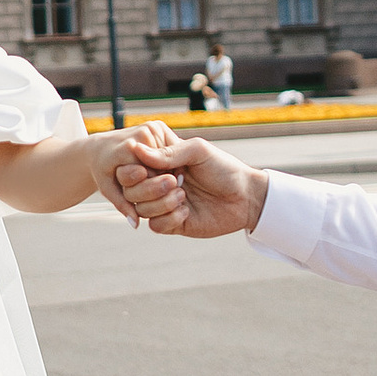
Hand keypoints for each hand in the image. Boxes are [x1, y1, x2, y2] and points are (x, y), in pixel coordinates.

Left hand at [87, 122, 183, 227]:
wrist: (98, 147)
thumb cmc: (103, 170)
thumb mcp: (109, 188)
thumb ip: (122, 205)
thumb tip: (135, 224)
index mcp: (128, 150)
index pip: (151, 175)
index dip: (155, 189)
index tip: (158, 200)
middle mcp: (142, 134)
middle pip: (164, 164)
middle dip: (165, 179)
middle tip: (170, 193)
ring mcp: (151, 127)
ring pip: (170, 156)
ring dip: (170, 169)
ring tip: (169, 182)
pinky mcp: (157, 126)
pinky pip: (170, 148)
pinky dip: (169, 160)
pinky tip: (167, 171)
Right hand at [106, 128, 266, 241]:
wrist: (246, 196)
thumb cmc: (223, 168)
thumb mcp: (197, 151)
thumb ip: (168, 153)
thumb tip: (135, 149)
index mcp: (161, 165)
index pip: (131, 169)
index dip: (131, 171)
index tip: (144, 170)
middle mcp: (159, 185)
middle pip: (131, 191)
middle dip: (149, 188)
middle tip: (174, 181)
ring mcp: (165, 205)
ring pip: (142, 209)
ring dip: (161, 203)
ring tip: (183, 196)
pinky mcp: (174, 225)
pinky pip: (156, 226)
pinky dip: (169, 218)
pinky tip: (187, 211)